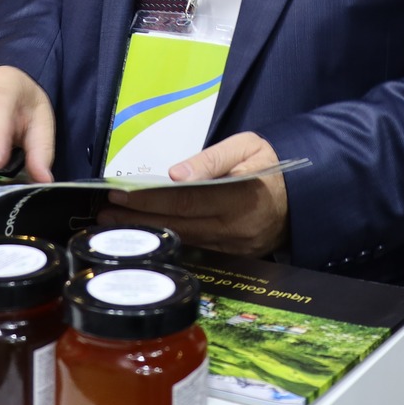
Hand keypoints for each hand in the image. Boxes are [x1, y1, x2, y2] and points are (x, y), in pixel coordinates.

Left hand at [99, 132, 289, 256]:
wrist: (300, 199)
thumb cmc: (269, 166)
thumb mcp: (247, 146)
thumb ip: (212, 158)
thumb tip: (175, 175)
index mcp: (242, 195)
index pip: (185, 200)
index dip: (149, 199)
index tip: (119, 193)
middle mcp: (238, 227)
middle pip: (178, 225)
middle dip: (137, 220)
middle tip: (104, 214)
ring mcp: (235, 248)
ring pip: (183, 243)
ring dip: (147, 235)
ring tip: (115, 227)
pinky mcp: (233, 258)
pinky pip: (195, 253)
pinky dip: (168, 244)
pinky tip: (146, 238)